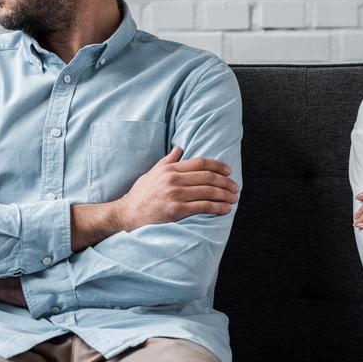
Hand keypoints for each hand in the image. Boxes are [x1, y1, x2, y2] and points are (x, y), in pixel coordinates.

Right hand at [112, 146, 238, 230]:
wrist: (127, 214)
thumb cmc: (141, 194)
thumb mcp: (152, 173)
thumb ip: (168, 160)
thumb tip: (179, 148)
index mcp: (169, 169)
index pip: (200, 163)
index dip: (218, 166)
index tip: (229, 171)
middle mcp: (173, 179)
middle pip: (208, 177)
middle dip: (225, 182)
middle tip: (235, 187)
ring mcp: (175, 194)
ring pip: (208, 191)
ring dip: (225, 195)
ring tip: (234, 198)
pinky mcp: (176, 210)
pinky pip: (203, 207)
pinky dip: (217, 207)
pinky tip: (225, 209)